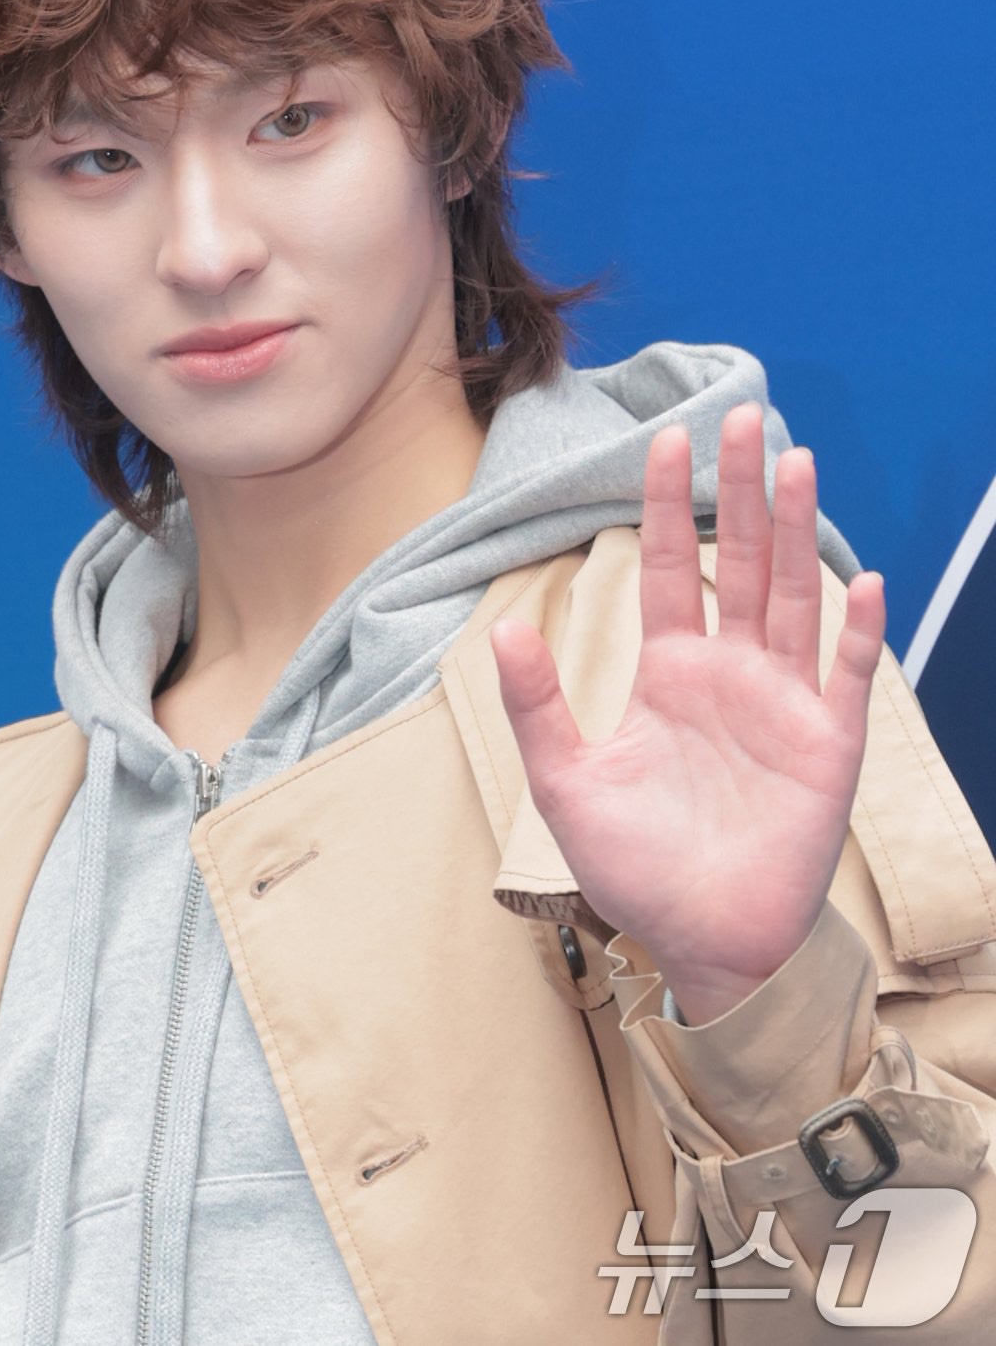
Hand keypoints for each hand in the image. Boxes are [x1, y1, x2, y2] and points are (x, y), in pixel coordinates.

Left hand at [489, 401, 886, 1024]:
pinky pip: (846, 678)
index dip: (664, 506)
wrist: (700, 942)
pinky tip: (857, 582)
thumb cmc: (635, 867)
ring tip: (794, 464)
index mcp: (670, 673)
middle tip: (744, 417)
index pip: (666, 568)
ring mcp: (782, 705)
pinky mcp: (827, 747)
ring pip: (792, 598)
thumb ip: (537, 704)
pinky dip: (854, 633)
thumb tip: (501, 628)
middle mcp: (729, 674)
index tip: (664, 440)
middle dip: (739, 491)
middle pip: (738, 562)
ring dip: (795, 533)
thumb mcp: (566, 781)